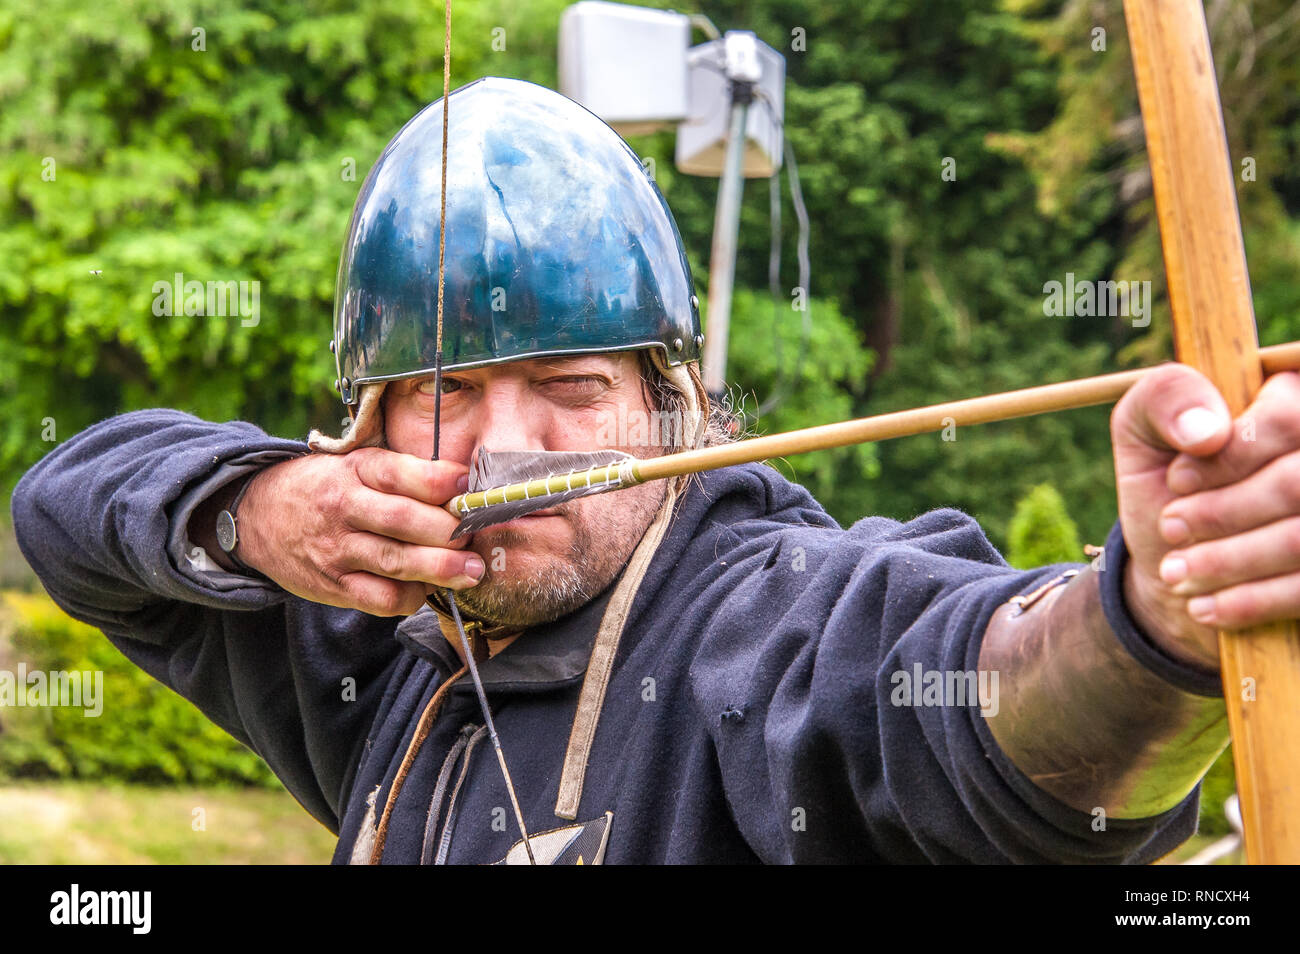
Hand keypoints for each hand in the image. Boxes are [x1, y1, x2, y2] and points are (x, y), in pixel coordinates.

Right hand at [234, 447, 481, 615]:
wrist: (255, 515)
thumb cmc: (324, 487)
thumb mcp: (354, 464)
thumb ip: (402, 474)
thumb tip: (463, 490)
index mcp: (354, 470)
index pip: (399, 472)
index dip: (440, 481)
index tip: (469, 487)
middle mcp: (344, 507)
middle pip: (404, 521)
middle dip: (449, 531)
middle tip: (477, 536)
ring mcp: (336, 549)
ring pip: (395, 562)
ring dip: (441, 569)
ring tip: (471, 570)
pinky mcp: (332, 585)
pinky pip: (380, 598)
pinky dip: (410, 598)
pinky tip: (426, 589)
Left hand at [1112, 364, 1299, 670]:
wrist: (1177, 560)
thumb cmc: (1167, 481)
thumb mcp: (1143, 430)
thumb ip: (1166, 399)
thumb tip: (1207, 432)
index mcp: (1291, 401)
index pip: (1289, 418)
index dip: (1230, 455)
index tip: (1176, 480)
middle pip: (1296, 483)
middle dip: (1222, 513)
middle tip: (1170, 528)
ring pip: (1299, 539)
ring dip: (1226, 561)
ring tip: (1175, 572)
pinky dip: (1247, 602)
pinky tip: (1203, 606)